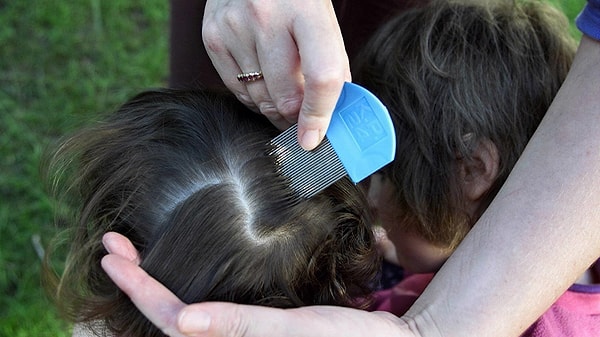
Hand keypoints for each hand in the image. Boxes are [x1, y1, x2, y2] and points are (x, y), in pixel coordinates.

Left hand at [100, 232, 422, 336]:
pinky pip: (209, 305)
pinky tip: (180, 266)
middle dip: (134, 277)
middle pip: (164, 312)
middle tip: (111, 242)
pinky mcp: (255, 323)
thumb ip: (236, 328)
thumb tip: (180, 322)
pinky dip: (183, 282)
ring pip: (180, 308)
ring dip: (152, 278)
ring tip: (130, 250)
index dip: (136, 286)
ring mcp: (239, 332)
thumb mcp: (288, 333)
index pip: (166, 318)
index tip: (110, 251)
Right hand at [202, 0, 350, 149]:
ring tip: (284, 96)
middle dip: (295, 117)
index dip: (320, 115)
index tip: (313, 138)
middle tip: (301, 121)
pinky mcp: (213, 37)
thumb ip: (330, 65)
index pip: (321, 77)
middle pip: (285, 96)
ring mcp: (234, 27)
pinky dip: (253, 97)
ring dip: (275, 108)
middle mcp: (266, 17)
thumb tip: (332, 116)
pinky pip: (236, 90)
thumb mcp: (322, 21)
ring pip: (259, 99)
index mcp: (307, 11)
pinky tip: (263, 83)